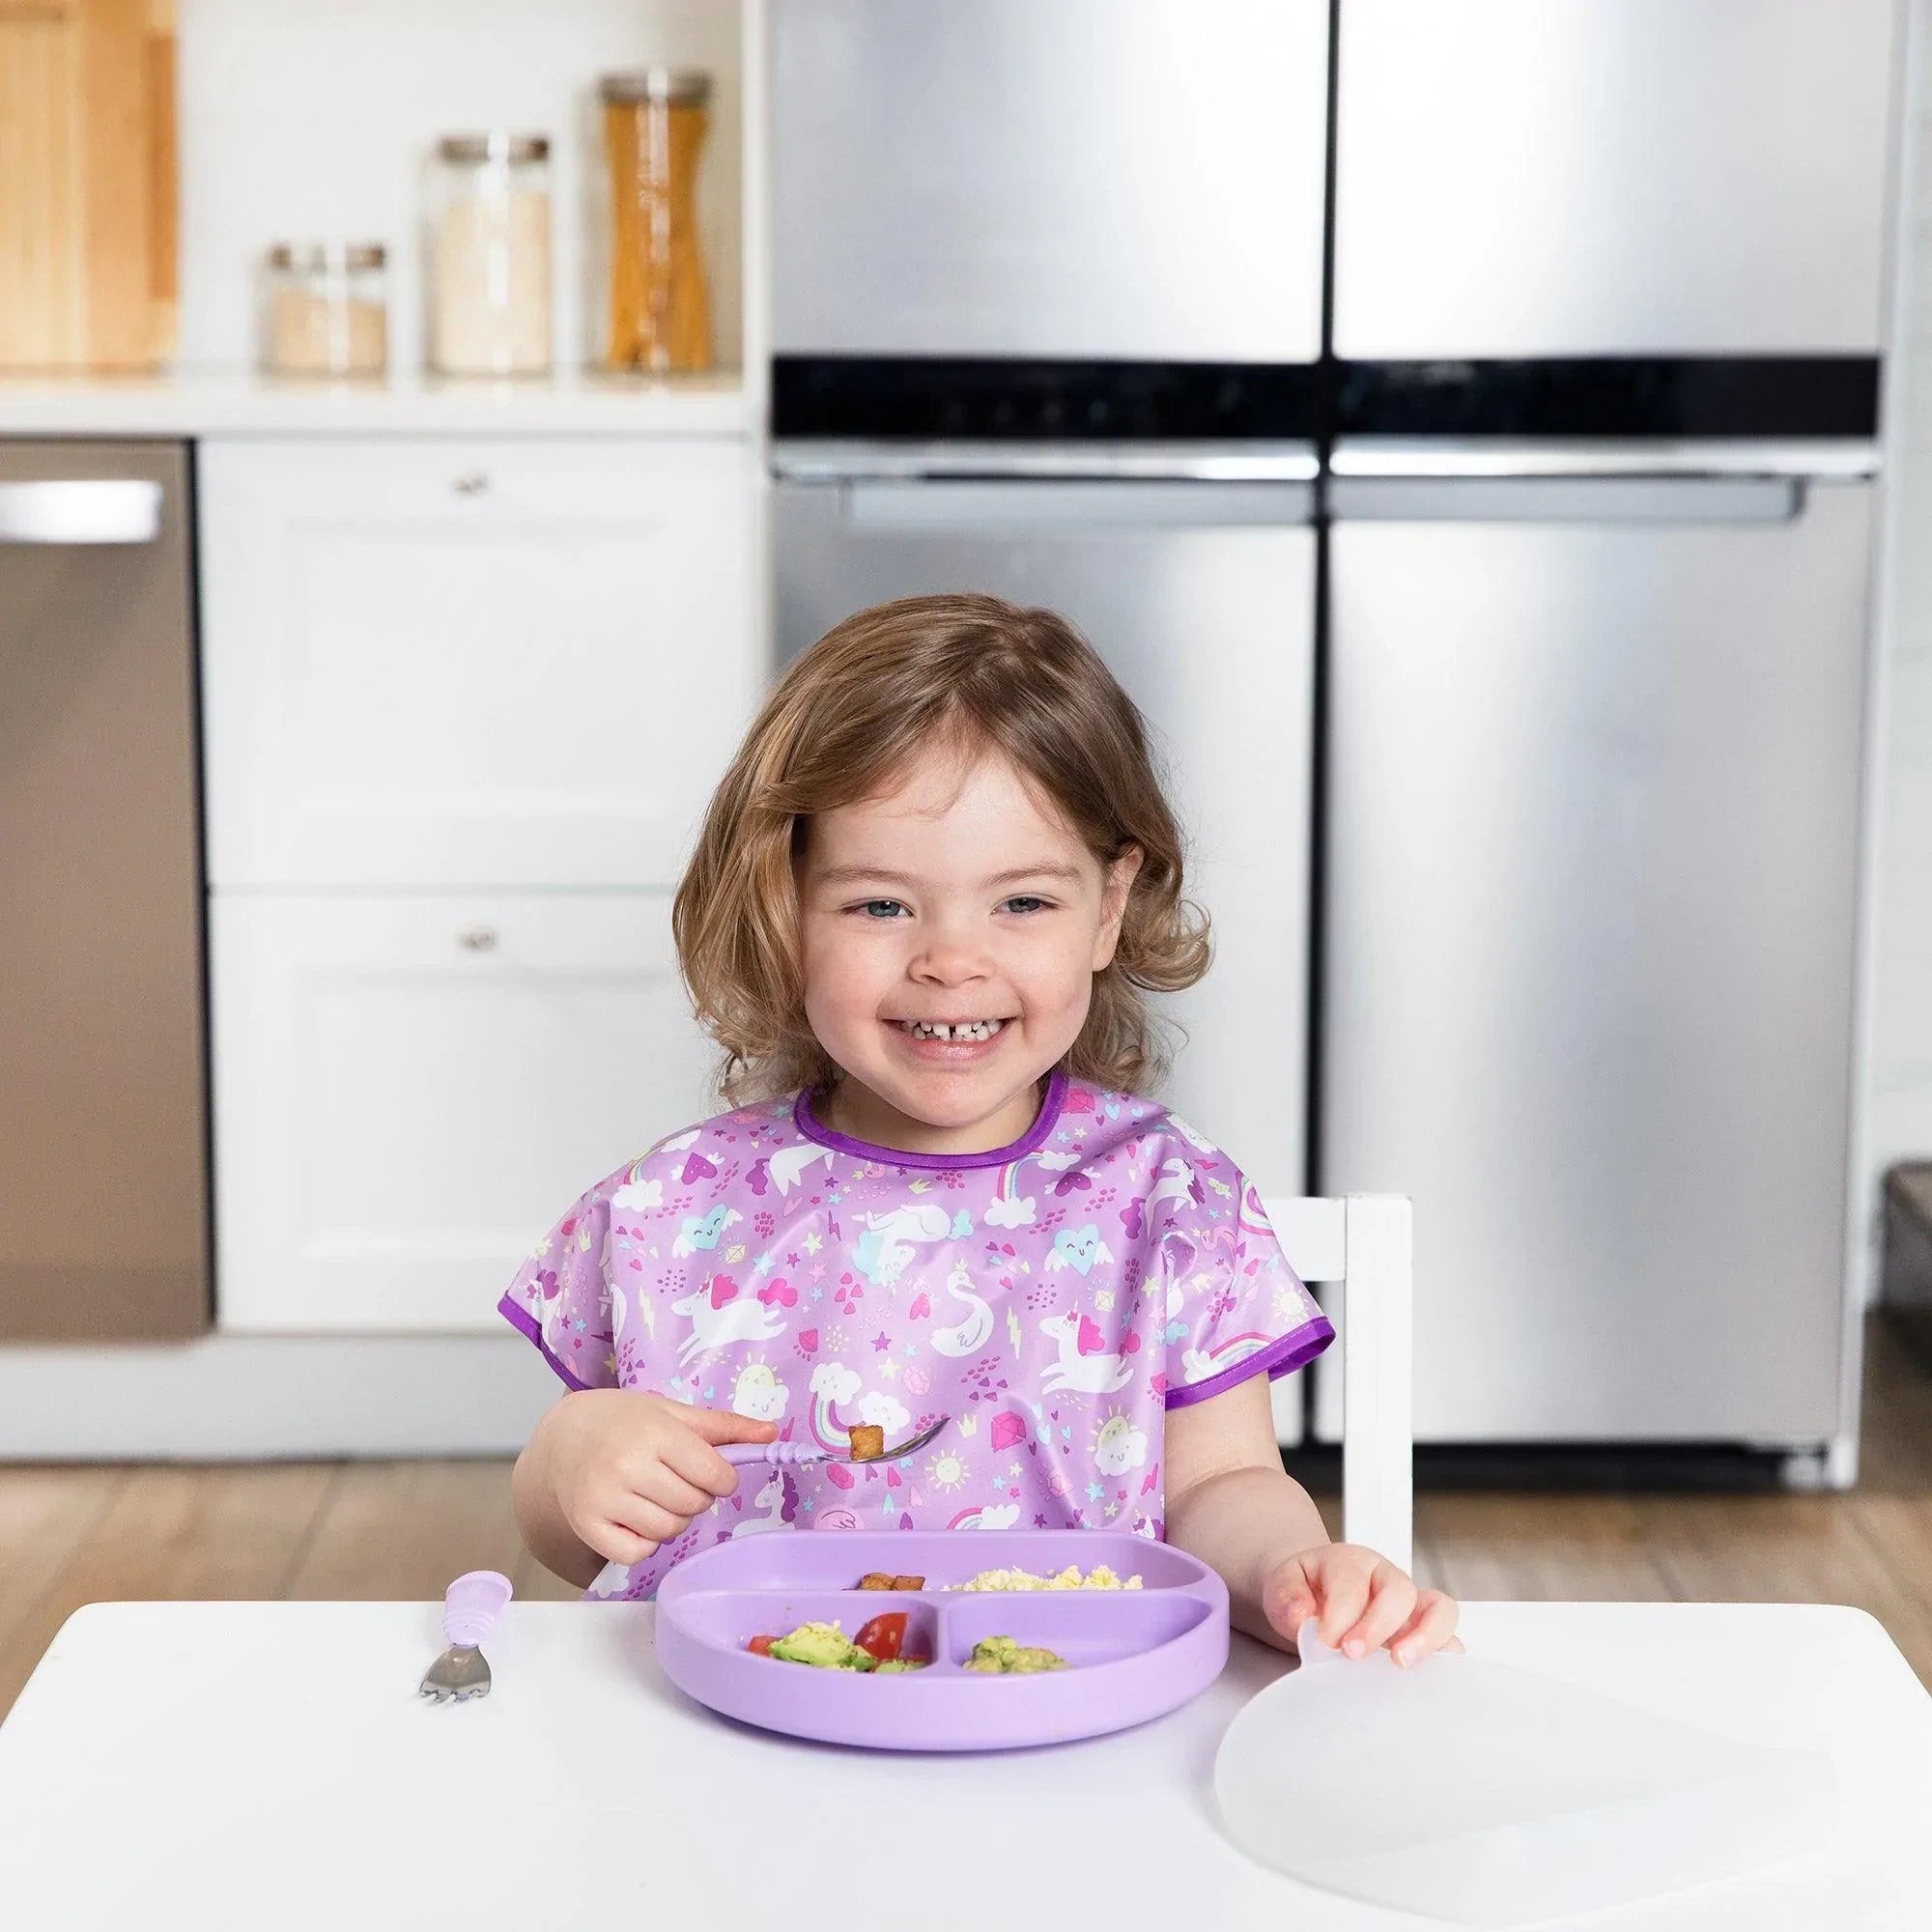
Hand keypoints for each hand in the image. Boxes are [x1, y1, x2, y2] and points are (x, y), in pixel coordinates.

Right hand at [538, 1389, 777, 1567]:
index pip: (714, 1474)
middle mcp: (627, 1465)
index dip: (722, 1478)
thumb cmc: (624, 1421)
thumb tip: (773, 1434)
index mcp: (654, 1432)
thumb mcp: (672, 1412)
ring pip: (668, 1531)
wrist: (562, 1437)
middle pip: (693, 1505)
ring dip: (673, 1519)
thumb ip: (724, 1425)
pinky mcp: (587, 1525)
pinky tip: (636, 1517)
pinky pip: (637, 1553)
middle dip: (696, 1497)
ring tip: (657, 1496)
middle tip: (677, 1481)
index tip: (711, 1472)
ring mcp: (604, 1498)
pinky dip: (645, 1542)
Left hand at [1262, 1543, 1460, 1666]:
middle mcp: (1387, 1578)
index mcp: (1351, 1561)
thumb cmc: (1304, 1592)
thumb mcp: (1283, 1586)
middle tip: (1353, 1654)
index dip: (1340, 1614)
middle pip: (1399, 1591)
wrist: (1314, 1596)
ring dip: (1425, 1638)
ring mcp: (1412, 1606)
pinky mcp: (1425, 1632)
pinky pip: (1451, 1640)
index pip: (1352, 1582)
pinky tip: (1428, 1680)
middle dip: (1378, 1626)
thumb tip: (1303, 1619)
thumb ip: (1288, 1598)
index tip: (1325, 1642)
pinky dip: (1445, 1659)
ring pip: (1440, 1609)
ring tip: (1400, 1662)